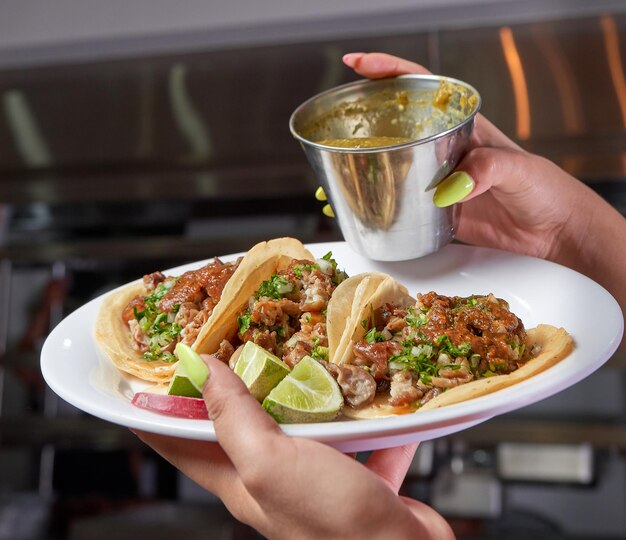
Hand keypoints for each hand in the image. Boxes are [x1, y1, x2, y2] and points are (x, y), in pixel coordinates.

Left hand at [135, 356, 453, 539]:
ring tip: (303, 354)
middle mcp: (274, 479)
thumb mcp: (269, 464)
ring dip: (304, 395)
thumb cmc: (332, 520)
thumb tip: (202, 368)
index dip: (159, 413)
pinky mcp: (359, 475)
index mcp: (241, 480)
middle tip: (232, 344)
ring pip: (302, 426)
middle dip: (234, 387)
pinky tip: (370, 389)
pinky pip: (359, 436)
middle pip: (242, 427)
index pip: (183, 443)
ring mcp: (317, 477)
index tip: (147, 377)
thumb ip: (234, 418)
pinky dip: (364, 415)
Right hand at [343, 52, 625, 347]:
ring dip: (366, 167)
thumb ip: (488, 168)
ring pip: (394, 164)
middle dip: (364, 120)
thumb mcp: (520, 168)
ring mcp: (438, 179)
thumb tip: (450, 186)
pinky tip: (365, 208)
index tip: (358, 65)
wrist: (553, 231)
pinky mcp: (437, 210)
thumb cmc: (546, 191)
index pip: (420, 86)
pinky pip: (403, 203)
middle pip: (397, 124)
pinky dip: (382, 204)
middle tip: (337, 124)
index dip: (387, 71)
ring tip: (337, 173)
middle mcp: (445, 148)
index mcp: (463, 125)